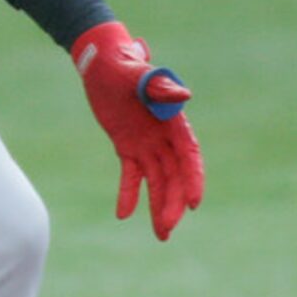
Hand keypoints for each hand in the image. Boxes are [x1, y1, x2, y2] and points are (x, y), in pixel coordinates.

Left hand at [71, 20, 204, 241]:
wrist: (101, 62)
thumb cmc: (122, 63)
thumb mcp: (137, 73)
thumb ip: (158, 85)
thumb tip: (183, 96)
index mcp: (172, 120)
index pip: (188, 156)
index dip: (192, 180)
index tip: (194, 204)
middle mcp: (164, 136)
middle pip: (174, 175)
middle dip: (173, 202)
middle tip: (167, 228)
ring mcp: (147, 143)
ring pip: (157, 180)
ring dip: (159, 206)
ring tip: (162, 234)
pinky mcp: (127, 147)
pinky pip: (130, 175)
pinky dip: (128, 193)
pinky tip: (123, 214)